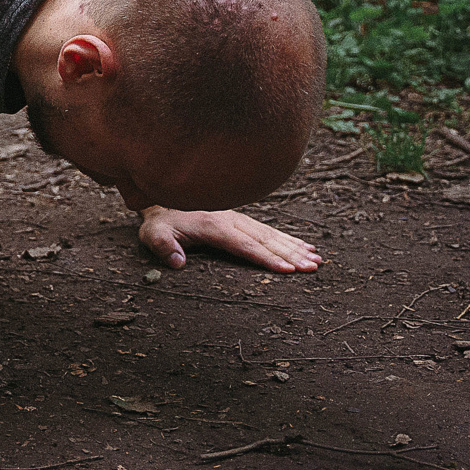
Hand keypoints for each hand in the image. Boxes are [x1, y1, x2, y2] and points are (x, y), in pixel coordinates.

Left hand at [137, 207, 322, 273]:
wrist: (162, 199)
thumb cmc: (159, 222)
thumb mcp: (152, 235)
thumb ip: (163, 247)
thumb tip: (178, 263)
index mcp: (214, 227)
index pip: (245, 246)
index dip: (266, 258)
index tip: (288, 270)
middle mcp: (231, 220)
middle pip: (265, 240)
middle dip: (291, 255)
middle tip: (313, 268)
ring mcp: (238, 218)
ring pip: (271, 234)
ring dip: (295, 247)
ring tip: (317, 259)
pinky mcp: (241, 219)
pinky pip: (269, 229)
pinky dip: (288, 238)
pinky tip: (305, 245)